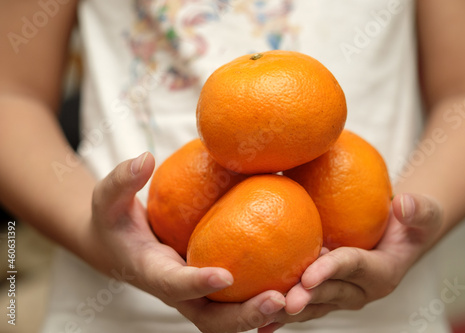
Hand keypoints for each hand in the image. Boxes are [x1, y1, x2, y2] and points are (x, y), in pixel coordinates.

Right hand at [84, 152, 285, 332]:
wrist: (116, 246)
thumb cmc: (111, 221)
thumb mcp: (106, 197)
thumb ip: (121, 180)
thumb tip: (144, 158)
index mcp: (151, 272)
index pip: (174, 284)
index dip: (197, 283)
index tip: (225, 275)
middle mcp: (178, 291)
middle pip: (212, 319)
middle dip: (244, 316)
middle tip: (279, 300)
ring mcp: (196, 293)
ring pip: (230, 317)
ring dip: (263, 312)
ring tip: (300, 294)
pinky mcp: (210, 286)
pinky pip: (239, 298)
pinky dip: (264, 295)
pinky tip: (297, 274)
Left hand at [261, 193, 442, 331]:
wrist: (402, 238)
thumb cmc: (412, 223)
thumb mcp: (424, 213)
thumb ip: (418, 210)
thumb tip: (402, 204)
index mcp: (382, 272)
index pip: (353, 267)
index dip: (331, 271)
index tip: (308, 276)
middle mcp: (361, 290)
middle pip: (329, 292)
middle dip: (306, 297)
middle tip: (283, 302)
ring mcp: (343, 295)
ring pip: (314, 304)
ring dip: (289, 311)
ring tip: (262, 315)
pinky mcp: (328, 294)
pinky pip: (306, 304)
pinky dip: (283, 315)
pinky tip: (260, 324)